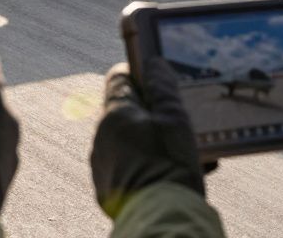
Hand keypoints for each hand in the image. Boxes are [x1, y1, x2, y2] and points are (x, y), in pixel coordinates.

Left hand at [90, 58, 205, 217]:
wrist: (161, 218)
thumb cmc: (169, 165)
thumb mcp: (175, 120)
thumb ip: (163, 89)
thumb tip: (153, 64)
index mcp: (114, 114)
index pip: (119, 77)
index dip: (140, 74)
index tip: (159, 81)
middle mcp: (101, 137)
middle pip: (125, 111)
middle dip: (151, 112)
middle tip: (178, 121)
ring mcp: (101, 164)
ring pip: (127, 140)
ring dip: (150, 140)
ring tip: (181, 152)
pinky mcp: (106, 188)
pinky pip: (126, 166)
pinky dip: (144, 164)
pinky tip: (169, 172)